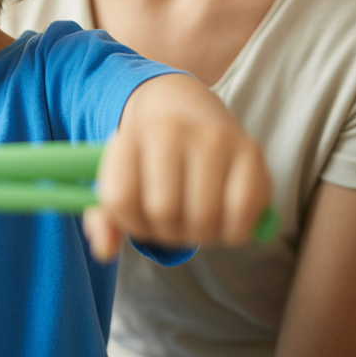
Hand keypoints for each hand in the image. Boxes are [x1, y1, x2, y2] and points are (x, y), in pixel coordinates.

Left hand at [82, 74, 271, 261]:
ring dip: (201, 236)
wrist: (186, 106)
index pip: (120, 200)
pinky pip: (242, 212)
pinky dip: (233, 232)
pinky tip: (224, 222)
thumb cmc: (148, 157)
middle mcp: (170, 130)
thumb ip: (105, 216)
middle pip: (163, 212)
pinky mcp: (250, 150)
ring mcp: (213, 138)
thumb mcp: (118, 177)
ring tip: (197, 222)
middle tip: (173, 224)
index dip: (130, 224)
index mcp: (130, 137)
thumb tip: (105, 250)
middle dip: (167, 233)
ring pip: (203, 217)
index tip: (140, 219)